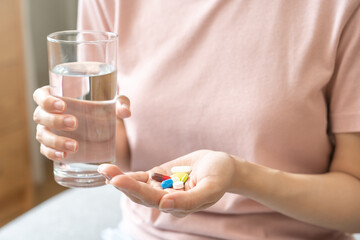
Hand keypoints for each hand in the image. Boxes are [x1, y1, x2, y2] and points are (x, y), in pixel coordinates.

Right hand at [33, 86, 130, 160]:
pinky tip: (63, 156)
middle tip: (74, 123)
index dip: (46, 100)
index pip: (41, 95)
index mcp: (56, 96)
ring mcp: (48, 131)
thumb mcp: (112, 102)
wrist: (102, 127)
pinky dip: (52, 154)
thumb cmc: (101, 107)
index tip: (62, 105)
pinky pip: (46, 151)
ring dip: (56, 140)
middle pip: (41, 115)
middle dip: (55, 120)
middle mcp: (48, 113)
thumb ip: (120, 103)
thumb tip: (125, 112)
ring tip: (75, 146)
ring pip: (42, 135)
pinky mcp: (52, 146)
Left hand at [98, 150, 237, 216]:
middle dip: (122, 183)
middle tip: (105, 171)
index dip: (134, 189)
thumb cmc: (219, 177)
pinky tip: (112, 171)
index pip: (152, 199)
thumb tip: (164, 205)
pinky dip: (128, 174)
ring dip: (120, 177)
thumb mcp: (210, 189)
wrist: (222, 166)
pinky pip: (141, 177)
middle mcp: (166, 200)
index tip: (117, 180)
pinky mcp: (159, 176)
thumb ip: (188, 201)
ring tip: (103, 168)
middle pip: (139, 193)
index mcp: (177, 206)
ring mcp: (161, 188)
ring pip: (137, 185)